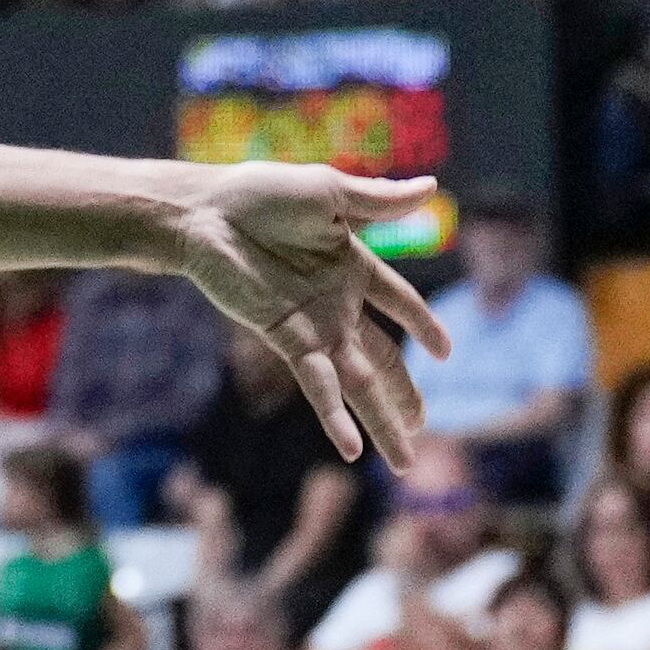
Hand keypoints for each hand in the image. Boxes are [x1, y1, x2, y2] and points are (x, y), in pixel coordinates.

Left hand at [170, 164, 448, 460]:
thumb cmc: (258, 194)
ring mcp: (313, 326)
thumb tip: (432, 185)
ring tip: (404, 463)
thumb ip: (380, 201)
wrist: (203, 211)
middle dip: (404, 394)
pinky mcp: (286, 339)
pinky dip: (335, 416)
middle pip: (382, 359)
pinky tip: (353, 450)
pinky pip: (318, 384)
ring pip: (359, 385)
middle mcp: (336, 304)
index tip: (446, 351)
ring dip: (382, 423)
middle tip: (425, 426)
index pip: (400, 302)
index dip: (423, 324)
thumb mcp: (329, 194)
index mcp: (352, 267)